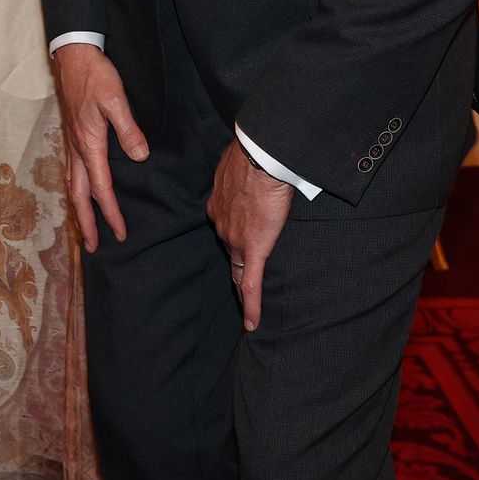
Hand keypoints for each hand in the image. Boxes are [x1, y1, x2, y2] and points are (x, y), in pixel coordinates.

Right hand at [54, 44, 148, 251]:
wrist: (73, 56)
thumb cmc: (95, 76)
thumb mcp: (116, 100)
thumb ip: (128, 130)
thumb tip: (139, 157)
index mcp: (89, 144)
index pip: (101, 188)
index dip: (111, 213)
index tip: (121, 234)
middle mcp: (76, 149)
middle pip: (78, 194)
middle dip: (86, 223)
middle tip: (93, 247)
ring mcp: (71, 143)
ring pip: (71, 185)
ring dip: (78, 209)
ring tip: (84, 228)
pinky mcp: (71, 136)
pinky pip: (71, 172)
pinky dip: (75, 190)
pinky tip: (81, 191)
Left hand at [207, 140, 293, 331]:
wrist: (260, 158)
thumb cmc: (252, 155)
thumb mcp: (238, 166)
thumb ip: (240, 177)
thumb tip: (248, 171)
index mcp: (218, 206)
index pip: (224, 229)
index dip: (231, 239)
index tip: (235, 245)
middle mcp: (222, 225)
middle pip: (229, 252)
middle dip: (236, 265)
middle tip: (242, 283)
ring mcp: (236, 240)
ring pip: (238, 271)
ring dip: (243, 289)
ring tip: (247, 311)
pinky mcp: (253, 249)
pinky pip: (250, 283)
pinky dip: (251, 305)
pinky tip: (251, 324)